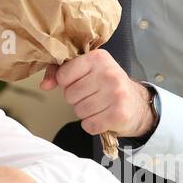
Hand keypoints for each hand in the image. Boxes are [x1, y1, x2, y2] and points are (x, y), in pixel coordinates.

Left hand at [40, 49, 154, 138]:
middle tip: (93, 96)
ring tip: (99, 106)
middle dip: (76, 100)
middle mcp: (109, 73)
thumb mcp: (86, 71)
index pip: (63, 75)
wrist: (137, 104)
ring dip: (85, 113)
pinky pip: (89, 125)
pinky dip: (92, 125)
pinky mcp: (119, 114)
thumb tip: (45, 84)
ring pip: (78, 111)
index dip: (67, 84)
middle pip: (69, 95)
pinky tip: (103, 117)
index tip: (80, 83)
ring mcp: (116, 94)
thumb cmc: (107, 86)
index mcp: (98, 58)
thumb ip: (60, 72)